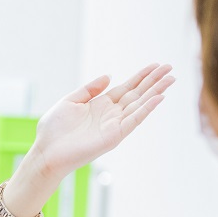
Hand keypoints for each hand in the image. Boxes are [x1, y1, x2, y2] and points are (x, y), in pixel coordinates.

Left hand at [26, 63, 173, 183]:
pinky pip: (134, 120)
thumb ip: (89, 89)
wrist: (46, 151)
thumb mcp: (70, 101)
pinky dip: (147, 109)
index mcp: (101, 105)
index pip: (127, 88)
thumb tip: (109, 76)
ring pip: (140, 105)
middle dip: (154, 81)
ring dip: (156, 92)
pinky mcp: (114, 136)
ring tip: (171, 78)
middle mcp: (111, 114)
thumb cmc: (54, 130)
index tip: (156, 65)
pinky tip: (159, 97)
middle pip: (138, 94)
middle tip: (170, 67)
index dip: (142, 76)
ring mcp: (115, 125)